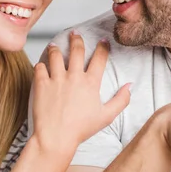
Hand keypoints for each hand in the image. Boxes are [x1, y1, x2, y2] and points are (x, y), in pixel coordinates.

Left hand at [32, 31, 130, 155]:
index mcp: (91, 83)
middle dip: (77, 39)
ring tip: (54, 46)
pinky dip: (41, 65)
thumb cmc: (81, 129)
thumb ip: (121, 100)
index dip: (103, 47)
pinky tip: (42, 65)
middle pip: (77, 50)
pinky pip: (40, 67)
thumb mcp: (106, 116)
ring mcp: (56, 79)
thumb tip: (130, 85)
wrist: (56, 138)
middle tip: (75, 33)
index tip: (103, 41)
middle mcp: (74, 77)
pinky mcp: (41, 84)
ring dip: (56, 48)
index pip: (100, 58)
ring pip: (56, 55)